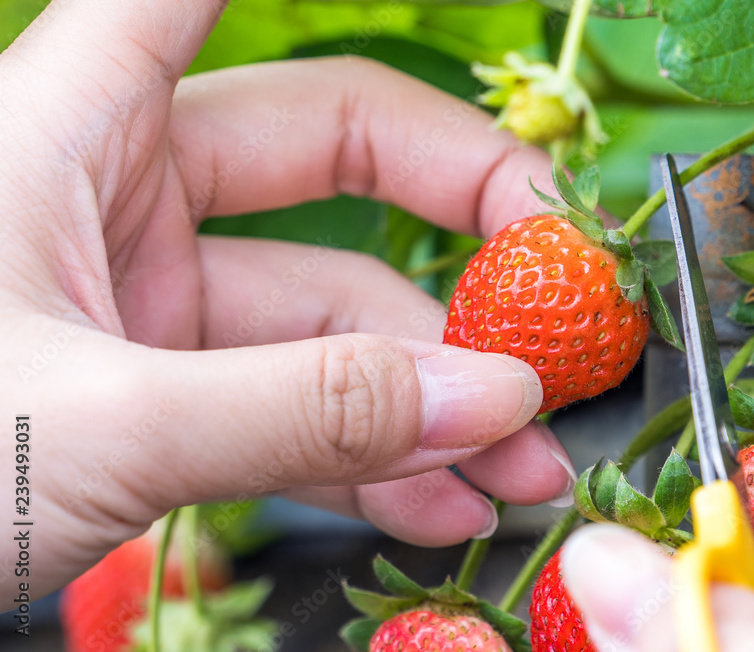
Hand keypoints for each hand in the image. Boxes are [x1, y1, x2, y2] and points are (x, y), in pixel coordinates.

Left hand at [1, 0, 576, 600]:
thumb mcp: (103, 423)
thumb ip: (303, 409)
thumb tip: (486, 399)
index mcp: (74, 126)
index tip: (440, 20)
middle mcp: (122, 191)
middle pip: (342, 160)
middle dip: (467, 240)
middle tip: (560, 311)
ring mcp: (154, 299)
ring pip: (337, 313)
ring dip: (436, 393)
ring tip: (525, 464)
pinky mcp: (169, 390)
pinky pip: (302, 401)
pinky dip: (376, 452)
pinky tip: (445, 499)